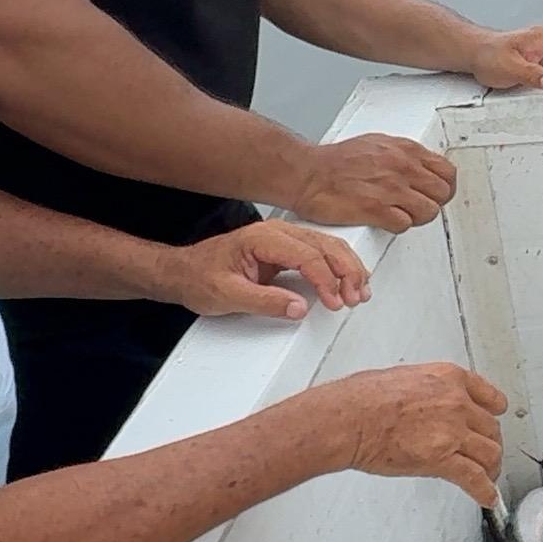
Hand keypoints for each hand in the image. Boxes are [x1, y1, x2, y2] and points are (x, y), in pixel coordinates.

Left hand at [156, 220, 368, 320]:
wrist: (183, 271)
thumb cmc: (199, 278)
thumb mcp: (227, 296)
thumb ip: (264, 301)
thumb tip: (298, 308)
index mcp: (262, 238)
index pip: (307, 255)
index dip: (325, 281)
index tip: (333, 302)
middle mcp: (277, 233)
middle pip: (325, 246)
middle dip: (346, 272)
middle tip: (355, 298)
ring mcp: (284, 238)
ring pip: (329, 247)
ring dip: (348, 269)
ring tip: (359, 292)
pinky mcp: (287, 249)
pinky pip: (321, 252)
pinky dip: (339, 267)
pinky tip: (350, 280)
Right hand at [287, 132, 456, 230]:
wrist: (306, 173)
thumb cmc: (335, 161)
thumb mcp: (377, 144)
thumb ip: (402, 155)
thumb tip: (419, 167)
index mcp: (404, 150)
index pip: (447, 171)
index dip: (444, 187)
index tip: (435, 193)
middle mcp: (402, 167)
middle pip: (442, 194)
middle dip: (433, 203)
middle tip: (417, 207)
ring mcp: (391, 189)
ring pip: (428, 212)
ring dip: (416, 218)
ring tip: (401, 215)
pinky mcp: (376, 209)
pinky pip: (405, 225)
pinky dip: (397, 226)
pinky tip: (385, 220)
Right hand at [295, 361, 507, 504]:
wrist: (347, 419)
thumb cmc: (361, 398)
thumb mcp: (405, 377)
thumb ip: (427, 389)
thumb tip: (426, 401)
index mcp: (449, 378)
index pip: (490, 398)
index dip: (494, 414)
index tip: (495, 419)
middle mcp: (457, 403)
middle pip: (491, 428)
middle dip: (489, 444)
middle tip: (485, 455)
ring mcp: (453, 431)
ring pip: (490, 454)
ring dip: (491, 468)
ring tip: (487, 477)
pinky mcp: (442, 459)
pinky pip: (475, 478)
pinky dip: (485, 491)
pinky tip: (487, 497)